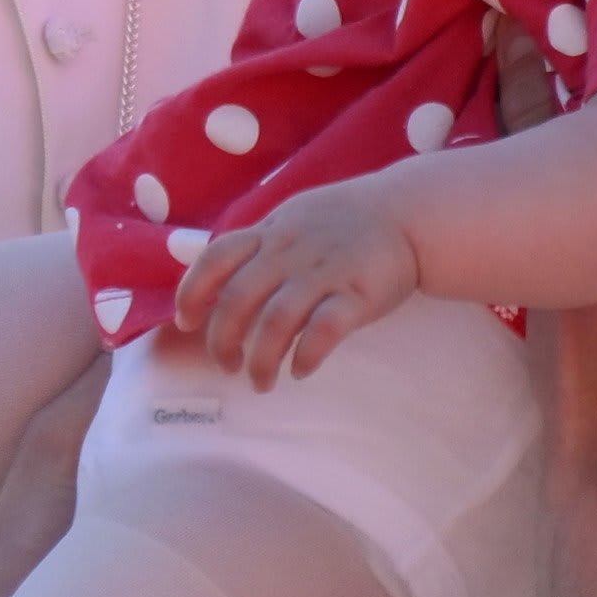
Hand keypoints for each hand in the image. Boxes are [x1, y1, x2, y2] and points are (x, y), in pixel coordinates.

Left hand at [179, 186, 418, 386]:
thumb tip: (219, 283)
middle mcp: (290, 252)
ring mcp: (324, 272)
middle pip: (238, 299)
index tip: (186, 324)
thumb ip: (259, 248)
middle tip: (227, 366)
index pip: (214, 259)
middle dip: (222, 340)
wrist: (409, 214)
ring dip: (261, 359)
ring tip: (260, 382)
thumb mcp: (292, 221)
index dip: (192, 293)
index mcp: (270, 235)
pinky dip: (306, 354)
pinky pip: (324, 329)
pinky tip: (300, 370)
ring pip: (276, 320)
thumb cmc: (344, 223)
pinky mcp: (358, 294)